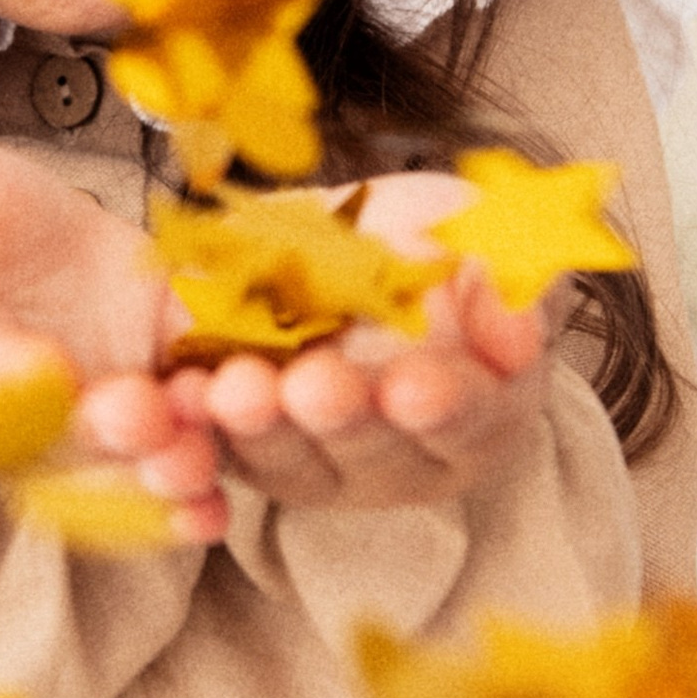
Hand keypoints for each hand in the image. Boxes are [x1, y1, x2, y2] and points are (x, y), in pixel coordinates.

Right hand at [0, 141, 226, 536]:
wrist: (14, 237)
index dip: (2, 379)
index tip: (44, 371)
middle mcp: (12, 417)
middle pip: (55, 444)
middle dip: (100, 438)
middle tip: (139, 415)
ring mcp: (90, 418)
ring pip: (124, 463)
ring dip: (161, 468)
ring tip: (193, 456)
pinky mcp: (161, 397)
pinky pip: (189, 440)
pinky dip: (210, 474)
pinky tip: (222, 503)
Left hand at [78, 170, 552, 514]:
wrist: (335, 241)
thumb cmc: (430, 239)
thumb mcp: (481, 233)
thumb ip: (511, 274)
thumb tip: (523, 332)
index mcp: (477, 413)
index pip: (467, 420)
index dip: (444, 406)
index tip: (415, 386)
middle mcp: (398, 457)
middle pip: (370, 450)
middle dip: (338, 417)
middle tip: (311, 386)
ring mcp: (317, 464)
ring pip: (285, 457)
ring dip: (256, 426)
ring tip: (233, 387)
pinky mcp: (242, 452)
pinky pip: (210, 451)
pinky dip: (189, 432)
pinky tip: (173, 395)